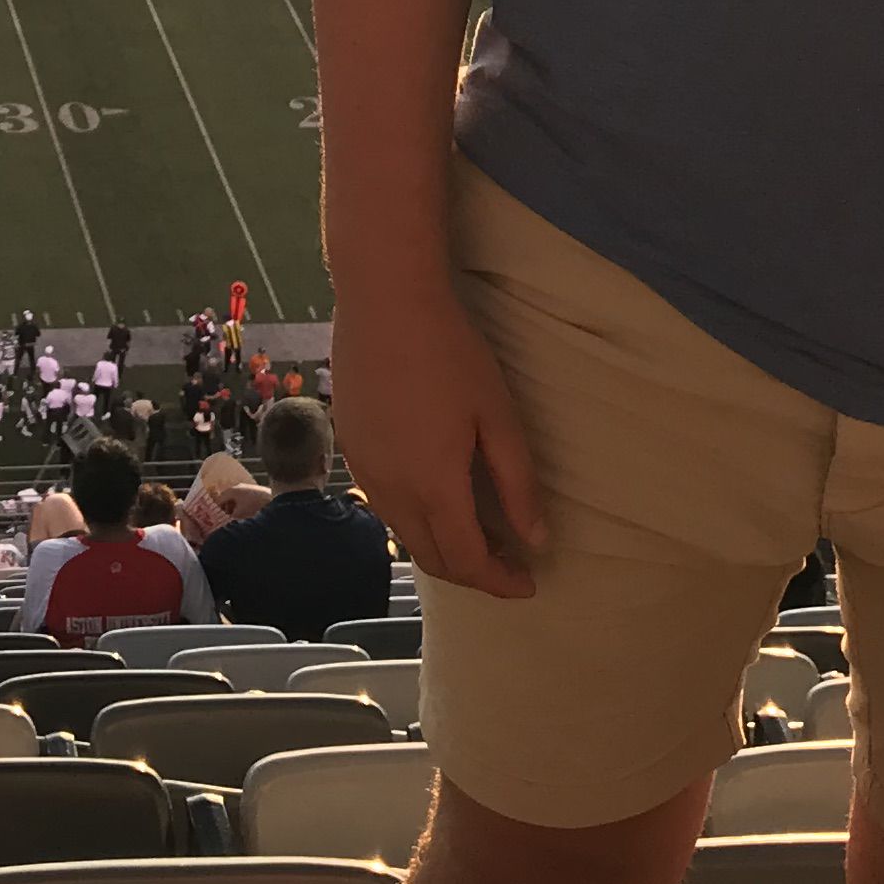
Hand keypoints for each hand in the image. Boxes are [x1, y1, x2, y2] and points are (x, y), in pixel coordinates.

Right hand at [336, 273, 546, 600]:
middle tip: (508, 561)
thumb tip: (535, 539)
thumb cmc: (450, 353)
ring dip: (442, 546)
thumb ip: (517, 484)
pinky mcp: (349, 449)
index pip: (468, 562)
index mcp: (434, 487)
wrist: (383, 301)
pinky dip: (415, 519)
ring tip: (477, 531)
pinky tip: (435, 494)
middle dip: (473, 572)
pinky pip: (384, 505)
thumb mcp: (498, 417)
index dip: (500, 582)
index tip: (529, 582)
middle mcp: (392, 492)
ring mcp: (365, 471)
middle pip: (432, 559)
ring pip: (404, 535)